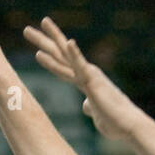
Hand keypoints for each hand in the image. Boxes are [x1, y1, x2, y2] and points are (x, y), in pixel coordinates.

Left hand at [23, 16, 139, 141]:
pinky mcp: (93, 81)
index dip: (50, 56)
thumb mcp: (96, 114)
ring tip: (33, 27)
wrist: (128, 126)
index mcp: (85, 81)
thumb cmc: (115, 122)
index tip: (38, 48)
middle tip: (26, 29)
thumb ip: (90, 107)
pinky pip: (81, 66)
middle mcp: (85, 73)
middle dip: (43, 41)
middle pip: (59, 54)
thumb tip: (85, 105)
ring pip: (64, 55)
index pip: (63, 65)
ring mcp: (88, 75)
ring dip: (48, 41)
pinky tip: (69, 42)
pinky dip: (74, 54)